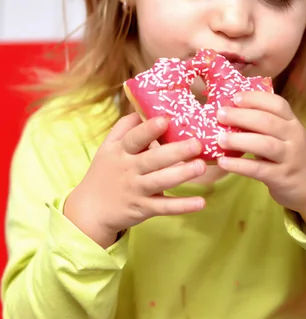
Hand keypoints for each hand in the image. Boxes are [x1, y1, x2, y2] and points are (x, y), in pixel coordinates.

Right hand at [64, 113, 205, 247]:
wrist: (90, 210)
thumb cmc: (106, 171)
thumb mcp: (108, 147)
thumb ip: (125, 127)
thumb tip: (143, 108)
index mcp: (120, 151)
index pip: (134, 139)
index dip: (149, 130)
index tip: (165, 120)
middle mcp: (129, 169)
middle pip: (153, 159)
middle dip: (175, 151)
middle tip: (197, 144)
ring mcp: (136, 190)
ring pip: (160, 181)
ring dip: (182, 174)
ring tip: (201, 166)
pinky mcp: (143, 209)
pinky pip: (164, 207)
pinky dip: (182, 206)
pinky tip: (201, 202)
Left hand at [216, 92, 305, 235]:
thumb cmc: (291, 156)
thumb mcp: (285, 136)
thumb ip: (265, 124)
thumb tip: (230, 112)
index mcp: (292, 122)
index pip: (277, 103)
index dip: (255, 98)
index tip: (234, 97)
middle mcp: (294, 137)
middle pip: (267, 121)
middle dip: (241, 116)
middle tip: (220, 115)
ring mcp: (290, 157)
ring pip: (264, 144)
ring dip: (239, 140)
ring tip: (219, 139)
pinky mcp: (282, 177)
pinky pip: (259, 169)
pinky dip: (239, 165)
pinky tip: (223, 162)